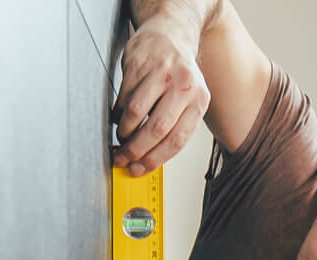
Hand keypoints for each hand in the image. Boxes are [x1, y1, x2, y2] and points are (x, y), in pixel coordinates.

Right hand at [112, 16, 210, 174]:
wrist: (170, 33)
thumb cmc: (179, 73)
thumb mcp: (189, 99)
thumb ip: (176, 126)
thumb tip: (150, 159)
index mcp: (199, 101)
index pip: (177, 140)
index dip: (155, 159)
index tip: (139, 169)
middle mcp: (184, 86)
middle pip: (156, 129)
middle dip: (136, 150)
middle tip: (124, 157)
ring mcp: (160, 73)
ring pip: (136, 113)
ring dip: (124, 132)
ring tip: (122, 137)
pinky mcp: (139, 64)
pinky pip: (124, 96)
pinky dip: (118, 113)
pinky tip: (119, 117)